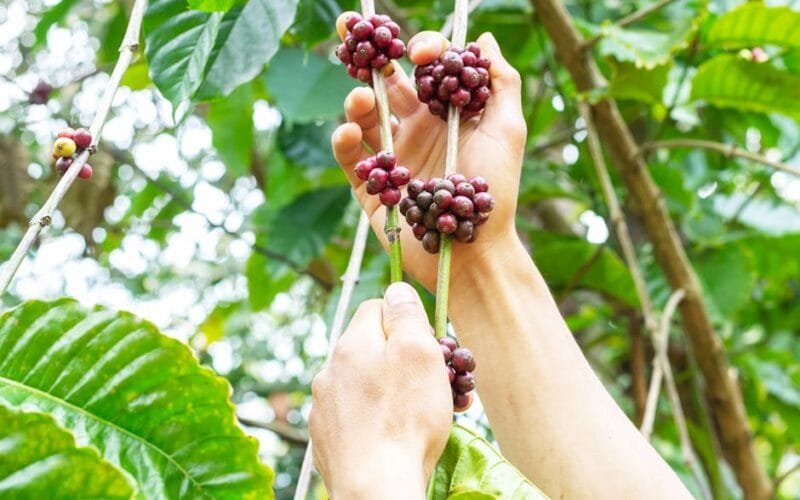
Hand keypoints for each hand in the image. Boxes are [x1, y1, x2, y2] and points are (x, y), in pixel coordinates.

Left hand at [309, 283, 452, 498]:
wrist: (375, 487)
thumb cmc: (404, 418)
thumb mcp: (417, 352)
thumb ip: (406, 314)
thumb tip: (396, 289)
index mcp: (351, 343)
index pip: (377, 307)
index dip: (407, 321)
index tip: (429, 345)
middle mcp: (330, 371)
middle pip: (374, 348)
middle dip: (407, 360)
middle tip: (438, 383)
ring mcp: (326, 408)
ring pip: (368, 385)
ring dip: (397, 390)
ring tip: (429, 413)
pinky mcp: (328, 439)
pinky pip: (359, 416)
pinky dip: (380, 419)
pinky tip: (400, 435)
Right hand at [332, 20, 525, 289]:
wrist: (474, 251)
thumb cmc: (495, 192)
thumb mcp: (508, 132)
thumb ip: (501, 83)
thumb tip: (482, 38)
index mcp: (447, 113)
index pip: (427, 69)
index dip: (421, 49)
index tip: (419, 51)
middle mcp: (417, 130)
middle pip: (386, 85)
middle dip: (369, 58)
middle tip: (352, 34)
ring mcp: (393, 157)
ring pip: (364, 117)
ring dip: (357, 101)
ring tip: (360, 101)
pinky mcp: (372, 187)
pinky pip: (351, 157)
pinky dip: (345, 141)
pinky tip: (351, 133)